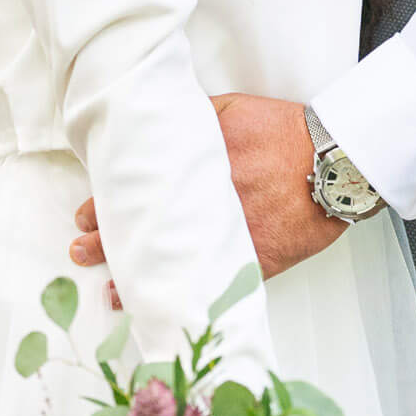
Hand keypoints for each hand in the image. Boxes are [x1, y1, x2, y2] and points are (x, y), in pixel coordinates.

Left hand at [68, 94, 341, 283]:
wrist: (335, 162)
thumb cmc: (287, 132)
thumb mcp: (233, 109)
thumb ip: (194, 121)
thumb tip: (160, 127)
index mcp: (193, 161)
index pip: (136, 189)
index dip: (105, 204)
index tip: (86, 213)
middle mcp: (203, 200)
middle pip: (144, 225)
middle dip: (106, 240)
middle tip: (80, 248)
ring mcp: (226, 233)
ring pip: (169, 258)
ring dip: (133, 273)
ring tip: (106, 284)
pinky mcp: (251, 259)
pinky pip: (205, 281)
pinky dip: (178, 293)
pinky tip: (152, 305)